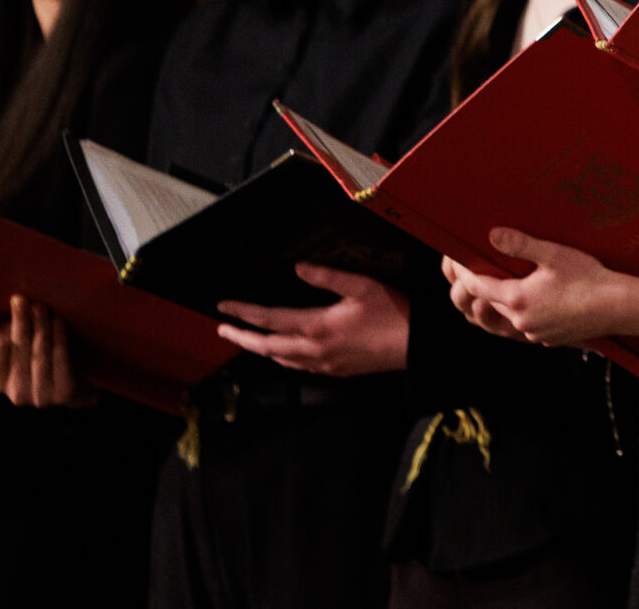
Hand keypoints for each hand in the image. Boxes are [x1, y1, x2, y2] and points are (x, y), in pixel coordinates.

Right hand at [0, 296, 89, 407]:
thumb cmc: (46, 364)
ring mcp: (39, 395)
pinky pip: (59, 357)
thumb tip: (14, 307)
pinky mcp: (62, 392)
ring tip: (41, 308)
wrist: (80, 391)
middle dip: (20, 321)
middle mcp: (15, 393)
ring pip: (39, 352)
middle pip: (18, 348)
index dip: (4, 327)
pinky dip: (58, 336)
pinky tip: (58, 321)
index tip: (16, 304)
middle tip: (23, 300)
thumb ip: (14, 340)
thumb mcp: (23, 355)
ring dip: (40, 326)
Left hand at [214, 265, 410, 374]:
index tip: (224, 306)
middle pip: (267, 346)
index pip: (270, 319)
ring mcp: (324, 364)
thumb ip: (329, 277)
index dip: (244, 312)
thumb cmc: (393, 313)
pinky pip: (299, 367)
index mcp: (317, 326)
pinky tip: (285, 352)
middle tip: (223, 329)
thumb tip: (298, 268)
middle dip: (242, 337)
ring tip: (250, 339)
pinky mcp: (336, 371)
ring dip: (261, 349)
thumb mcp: (363, 286)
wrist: (415, 346)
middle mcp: (314, 349)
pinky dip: (283, 358)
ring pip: (281, 359)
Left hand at [446, 230, 637, 348]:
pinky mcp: (548, 339)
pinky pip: (526, 325)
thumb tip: (492, 235)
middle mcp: (520, 320)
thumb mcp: (554, 254)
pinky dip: (524, 313)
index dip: (465, 272)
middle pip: (488, 304)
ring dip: (502, 302)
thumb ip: (521, 244)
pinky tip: (536, 300)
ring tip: (506, 284)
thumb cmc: (589, 278)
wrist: (618, 307)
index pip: (476, 286)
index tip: (459, 260)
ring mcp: (534, 333)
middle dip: (481, 287)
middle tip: (479, 268)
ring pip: (507, 317)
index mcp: (516, 299)